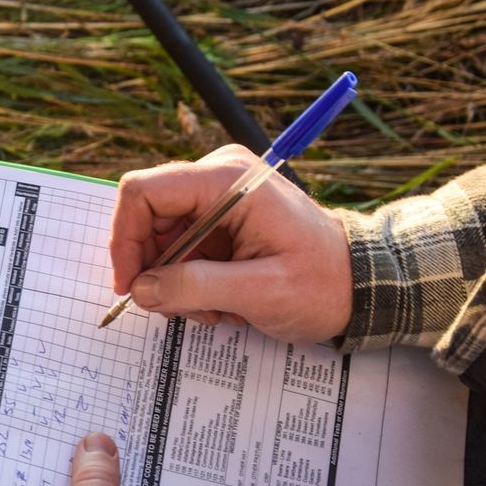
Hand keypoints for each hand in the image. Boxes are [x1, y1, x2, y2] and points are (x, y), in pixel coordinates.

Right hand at [111, 144, 352, 342]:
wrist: (360, 284)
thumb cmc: (322, 284)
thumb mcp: (260, 292)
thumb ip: (196, 287)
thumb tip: (142, 289)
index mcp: (228, 180)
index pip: (143, 192)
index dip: (126, 239)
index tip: (131, 286)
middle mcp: (218, 177)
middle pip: (147, 217)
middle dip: (155, 269)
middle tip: (182, 308)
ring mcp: (218, 196)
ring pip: (160, 239)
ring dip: (175, 282)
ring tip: (215, 308)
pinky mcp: (219, 217)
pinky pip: (179, 248)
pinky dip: (189, 280)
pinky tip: (221, 300)